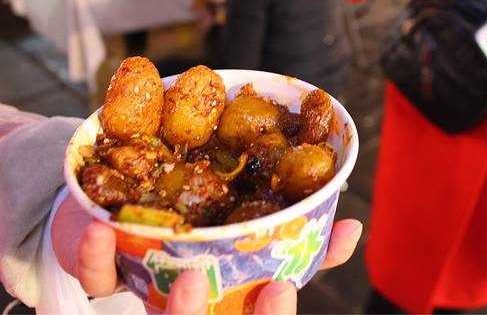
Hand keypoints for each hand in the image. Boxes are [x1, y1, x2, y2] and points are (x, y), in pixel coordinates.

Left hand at [52, 196, 362, 313]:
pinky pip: (96, 278)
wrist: (140, 219)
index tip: (282, 288)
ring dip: (176, 310)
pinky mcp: (105, 273)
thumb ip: (305, 243)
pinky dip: (97, 259)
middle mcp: (190, 306)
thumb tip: (352, 226)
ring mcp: (150, 295)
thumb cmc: (209, 238)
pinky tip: (102, 233)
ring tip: (190, 279)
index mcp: (230, 302)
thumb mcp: (260, 240)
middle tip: (236, 289)